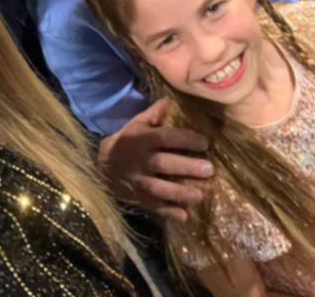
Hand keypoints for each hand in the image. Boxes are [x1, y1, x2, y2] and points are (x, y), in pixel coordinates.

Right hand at [97, 98, 212, 221]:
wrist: (104, 165)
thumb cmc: (127, 140)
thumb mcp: (137, 123)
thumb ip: (155, 113)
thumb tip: (173, 99)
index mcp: (142, 139)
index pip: (164, 138)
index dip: (184, 139)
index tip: (205, 142)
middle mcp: (140, 160)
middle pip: (164, 164)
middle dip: (187, 167)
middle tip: (209, 169)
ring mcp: (138, 181)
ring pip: (159, 189)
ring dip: (180, 193)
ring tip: (200, 196)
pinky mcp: (138, 198)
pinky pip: (153, 207)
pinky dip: (168, 212)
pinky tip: (184, 216)